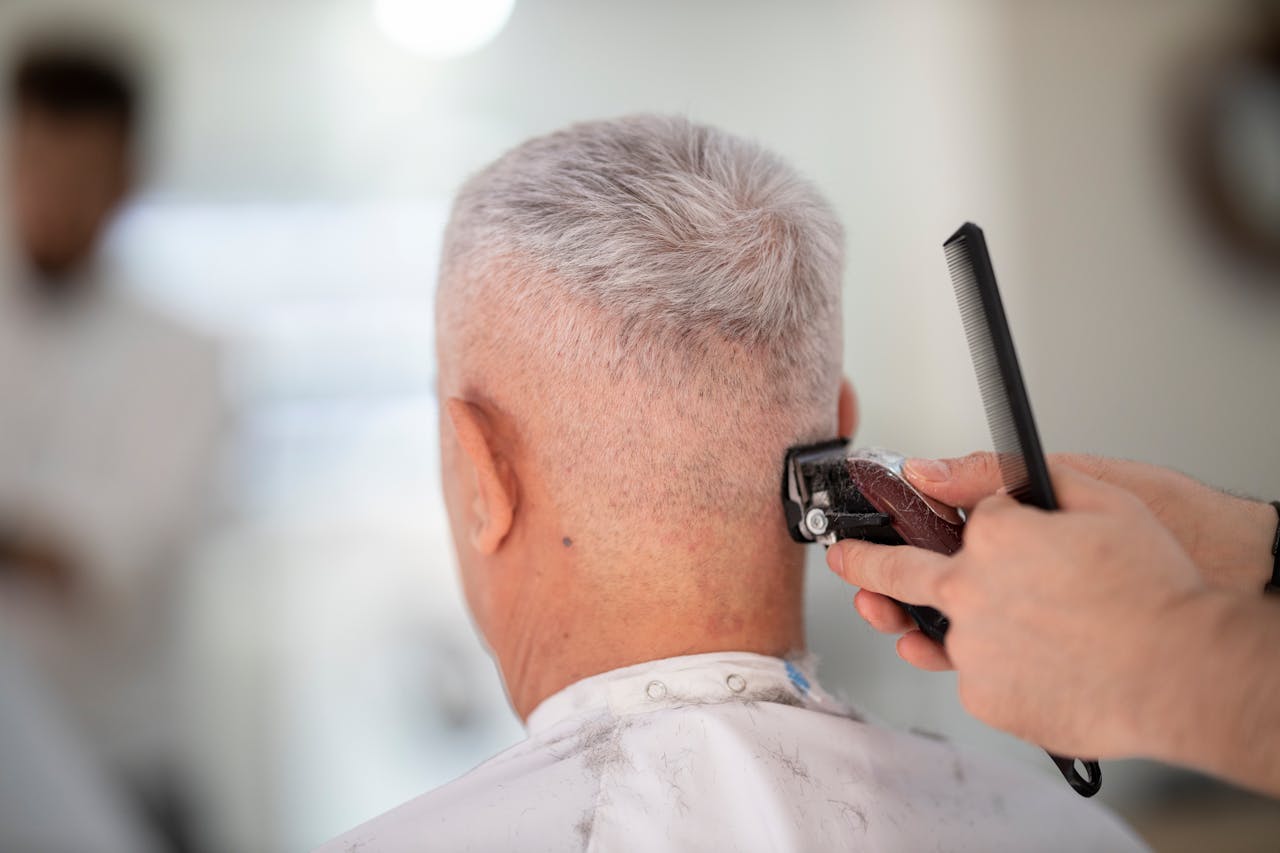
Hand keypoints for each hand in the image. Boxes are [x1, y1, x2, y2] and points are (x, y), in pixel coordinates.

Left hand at [829, 465, 1217, 757]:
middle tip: (847, 559)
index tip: (966, 523)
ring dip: (963, 629)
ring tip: (993, 628)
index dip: (980, 521)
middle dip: (861, 563)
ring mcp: (971, 651)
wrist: (1185, 672)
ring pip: (949, 636)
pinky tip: (1047, 664)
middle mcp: (966, 593)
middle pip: (895, 574)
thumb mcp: (1099, 498)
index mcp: (990, 537)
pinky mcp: (985, 698)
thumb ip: (1006, 475)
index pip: (959, 518)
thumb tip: (931, 470)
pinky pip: (979, 679)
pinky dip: (1004, 671)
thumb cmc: (1154, 590)